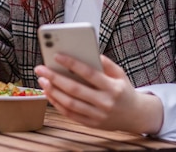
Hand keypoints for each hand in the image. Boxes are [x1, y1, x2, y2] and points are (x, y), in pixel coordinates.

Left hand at [34, 55, 162, 134]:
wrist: (135, 115)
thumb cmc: (123, 90)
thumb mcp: (120, 73)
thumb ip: (105, 63)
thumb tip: (89, 52)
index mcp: (112, 87)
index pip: (89, 73)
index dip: (72, 64)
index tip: (57, 55)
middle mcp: (105, 102)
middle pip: (75, 89)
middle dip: (55, 78)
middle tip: (40, 68)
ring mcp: (98, 115)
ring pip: (70, 104)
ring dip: (53, 91)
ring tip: (42, 80)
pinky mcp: (91, 124)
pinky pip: (70, 114)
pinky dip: (58, 104)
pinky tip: (49, 93)